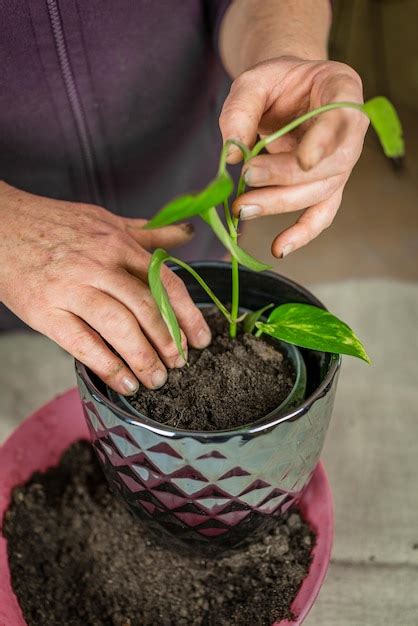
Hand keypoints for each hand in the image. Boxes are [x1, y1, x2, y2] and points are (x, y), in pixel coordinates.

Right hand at [0, 183, 210, 393]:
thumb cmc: (53, 225)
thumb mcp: (105, 220)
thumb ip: (148, 232)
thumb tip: (186, 233)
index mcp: (118, 244)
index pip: (165, 282)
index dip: (187, 315)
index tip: (200, 339)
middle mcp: (99, 265)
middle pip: (146, 309)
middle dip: (169, 343)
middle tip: (179, 365)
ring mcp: (71, 289)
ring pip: (119, 328)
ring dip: (144, 359)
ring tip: (156, 380)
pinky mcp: (46, 312)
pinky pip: (83, 344)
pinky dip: (108, 367)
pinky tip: (125, 383)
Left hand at [219, 56, 368, 256]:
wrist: (286, 92)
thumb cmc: (276, 83)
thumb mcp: (253, 81)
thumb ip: (240, 111)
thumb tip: (232, 158)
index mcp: (342, 90)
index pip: (342, 118)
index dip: (326, 142)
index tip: (304, 160)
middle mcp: (350, 131)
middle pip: (329, 165)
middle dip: (286, 177)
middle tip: (247, 178)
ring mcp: (340, 163)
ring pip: (320, 192)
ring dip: (280, 203)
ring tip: (242, 208)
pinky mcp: (325, 187)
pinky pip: (320, 215)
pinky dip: (301, 234)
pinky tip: (279, 248)